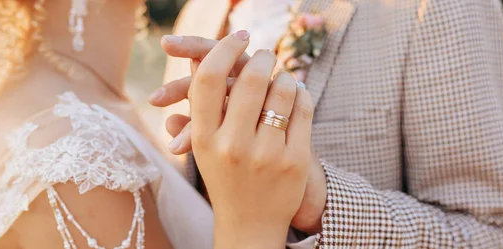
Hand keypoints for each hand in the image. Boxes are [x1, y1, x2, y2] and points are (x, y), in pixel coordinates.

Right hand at [157, 32, 313, 247]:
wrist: (249, 225)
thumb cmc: (225, 177)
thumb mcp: (205, 145)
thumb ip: (203, 102)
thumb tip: (198, 56)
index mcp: (204, 139)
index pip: (207, 79)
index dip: (224, 49)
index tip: (237, 37)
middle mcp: (233, 146)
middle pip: (250, 79)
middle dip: (262, 58)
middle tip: (266, 54)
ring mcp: (267, 155)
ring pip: (282, 90)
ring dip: (285, 75)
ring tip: (283, 75)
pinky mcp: (295, 161)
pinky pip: (303, 110)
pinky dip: (302, 94)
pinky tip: (297, 93)